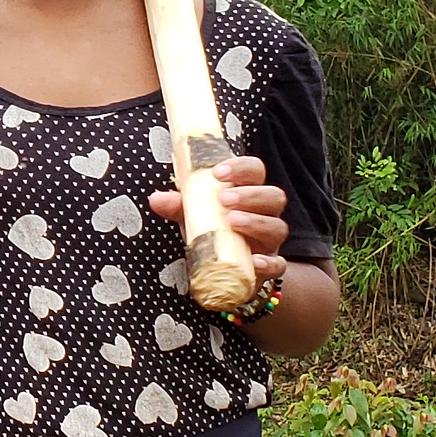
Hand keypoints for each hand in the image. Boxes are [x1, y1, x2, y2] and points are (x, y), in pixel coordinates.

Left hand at [148, 156, 290, 281]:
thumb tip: (156, 199)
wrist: (224, 268)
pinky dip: (269, 263)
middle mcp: (264, 213)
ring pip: (278, 226)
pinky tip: (255, 261)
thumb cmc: (211, 230)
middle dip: (250, 195)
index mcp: (247, 191)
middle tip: (224, 199)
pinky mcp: (270, 266)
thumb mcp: (193, 215)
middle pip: (274, 196)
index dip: (241, 167)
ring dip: (256, 222)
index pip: (255, 170)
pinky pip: (279, 264)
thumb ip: (178, 206)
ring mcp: (269, 240)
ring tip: (231, 222)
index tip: (218, 172)